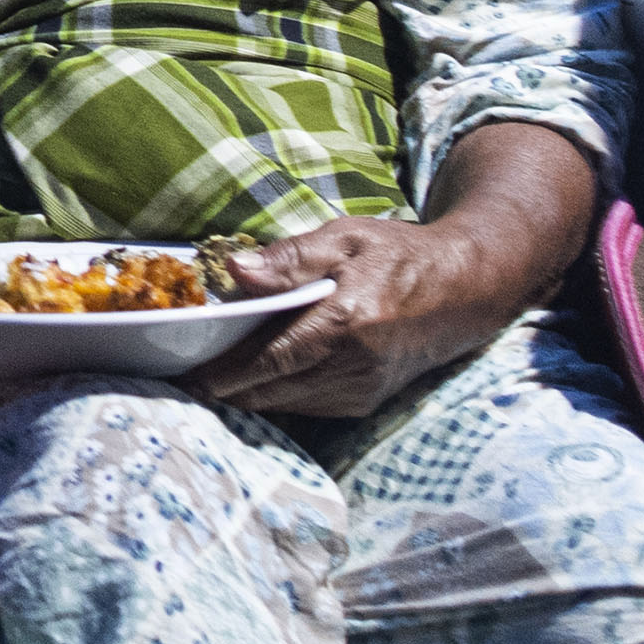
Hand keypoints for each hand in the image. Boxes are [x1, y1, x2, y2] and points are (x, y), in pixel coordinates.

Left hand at [186, 215, 531, 418]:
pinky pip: (306, 405)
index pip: (273, 359)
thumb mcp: (345, 238)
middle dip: (224, 386)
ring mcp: (363, 390)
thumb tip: (234, 271)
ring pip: (286, 403)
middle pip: (272, 389)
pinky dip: (275, 395)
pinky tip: (248, 379)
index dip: (226, 374)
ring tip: (202, 376)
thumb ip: (289, 259)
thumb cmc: (400, 255)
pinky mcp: (366, 401)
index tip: (186, 377)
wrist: (467, 289)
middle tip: (176, 375)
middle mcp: (355, 366)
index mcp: (348, 322)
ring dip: (246, 394)